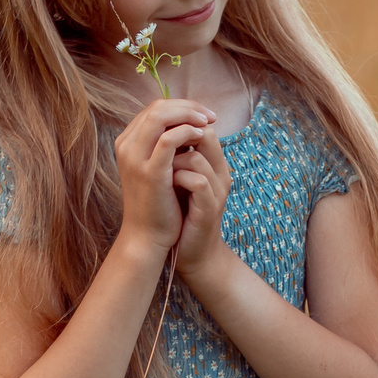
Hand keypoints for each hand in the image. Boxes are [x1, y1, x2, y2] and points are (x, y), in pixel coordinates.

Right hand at [112, 96, 218, 259]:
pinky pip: (168, 139)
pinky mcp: (149, 172)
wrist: (147, 236)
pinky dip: (187, 132)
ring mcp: (135, 158)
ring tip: (207, 123)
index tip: (203, 114)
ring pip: (160, 116)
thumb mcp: (158, 167)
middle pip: (157, 107)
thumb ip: (166, 145)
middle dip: (187, 106)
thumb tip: (189, 123)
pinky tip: (201, 137)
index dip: (181, 106)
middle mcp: (126, 146)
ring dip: (188, 115)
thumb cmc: (157, 202)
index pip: (154, 109)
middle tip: (210, 115)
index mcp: (127, 142)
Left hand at [168, 124, 232, 279]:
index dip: (181, 124)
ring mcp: (217, 191)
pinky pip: (198, 182)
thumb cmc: (183, 214)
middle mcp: (220, 173)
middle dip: (177, 138)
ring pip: (197, 158)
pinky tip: (166, 183)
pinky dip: (178, 179)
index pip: (203, 127)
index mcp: (214, 164)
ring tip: (162, 170)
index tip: (160, 134)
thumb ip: (177, 156)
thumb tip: (158, 130)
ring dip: (172, 160)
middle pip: (206, 135)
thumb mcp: (180, 179)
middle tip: (157, 147)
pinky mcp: (209, 209)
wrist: (192, 252)